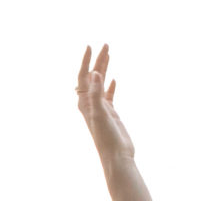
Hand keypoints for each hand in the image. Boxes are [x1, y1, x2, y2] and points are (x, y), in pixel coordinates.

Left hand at [77, 44, 135, 166]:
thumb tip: (94, 73)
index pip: (83, 76)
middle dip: (98, 60)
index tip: (90, 46)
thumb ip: (96, 93)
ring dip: (104, 68)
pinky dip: (110, 86)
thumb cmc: (106, 137)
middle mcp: (90, 103)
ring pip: (101, 83)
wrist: (116, 155)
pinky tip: (114, 79)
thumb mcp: (100, 113)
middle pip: (92, 77)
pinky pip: (108, 95)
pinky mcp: (110, 113)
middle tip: (106, 44)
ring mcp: (100, 108)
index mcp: (84, 102)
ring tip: (109, 54)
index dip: (86, 61)